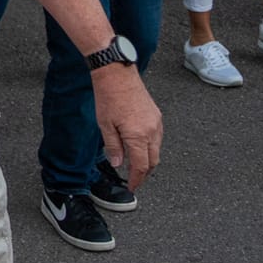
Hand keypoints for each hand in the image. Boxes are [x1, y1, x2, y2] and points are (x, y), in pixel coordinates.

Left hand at [91, 63, 162, 189]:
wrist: (117, 75)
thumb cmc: (108, 97)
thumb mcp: (104, 125)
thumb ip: (113, 147)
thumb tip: (118, 163)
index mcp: (138, 136)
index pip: (141, 166)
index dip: (137, 179)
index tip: (132, 187)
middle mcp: (152, 131)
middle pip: (153, 161)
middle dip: (144, 173)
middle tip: (135, 180)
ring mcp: (157, 123)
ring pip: (157, 150)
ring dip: (148, 160)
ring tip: (136, 166)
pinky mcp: (157, 116)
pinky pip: (157, 138)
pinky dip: (150, 148)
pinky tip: (140, 148)